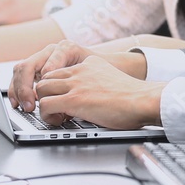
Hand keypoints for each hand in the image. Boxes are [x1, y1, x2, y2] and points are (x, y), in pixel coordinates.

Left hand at [34, 56, 162, 128]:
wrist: (144, 100)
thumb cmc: (134, 97)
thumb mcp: (112, 80)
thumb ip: (97, 82)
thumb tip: (91, 97)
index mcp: (92, 63)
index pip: (61, 70)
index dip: (59, 86)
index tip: (66, 99)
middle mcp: (81, 70)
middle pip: (47, 77)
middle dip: (47, 94)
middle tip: (58, 108)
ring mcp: (76, 84)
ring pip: (41, 89)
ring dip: (45, 104)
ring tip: (58, 115)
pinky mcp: (73, 100)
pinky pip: (45, 105)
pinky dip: (47, 116)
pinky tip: (61, 121)